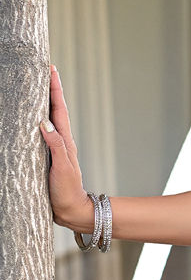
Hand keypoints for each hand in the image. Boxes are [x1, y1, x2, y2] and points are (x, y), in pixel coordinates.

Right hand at [39, 65, 92, 233]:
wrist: (71, 211)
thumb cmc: (67, 190)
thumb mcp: (62, 167)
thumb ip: (55, 146)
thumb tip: (44, 122)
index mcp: (64, 140)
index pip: (59, 109)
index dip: (55, 89)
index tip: (51, 69)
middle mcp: (60, 140)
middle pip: (54, 109)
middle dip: (49, 89)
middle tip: (43, 69)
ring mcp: (54, 148)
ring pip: (48, 119)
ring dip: (44, 102)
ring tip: (36, 85)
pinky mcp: (48, 156)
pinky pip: (41, 132)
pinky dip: (37, 120)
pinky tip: (31, 117)